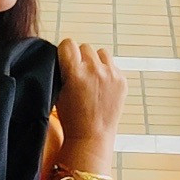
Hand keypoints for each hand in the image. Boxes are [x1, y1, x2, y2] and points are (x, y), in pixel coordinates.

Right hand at [55, 39, 127, 169]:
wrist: (92, 136)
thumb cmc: (71, 117)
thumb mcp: (57, 92)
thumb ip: (62, 70)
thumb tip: (64, 54)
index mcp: (74, 73)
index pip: (68, 43)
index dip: (64, 51)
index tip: (65, 60)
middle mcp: (94, 70)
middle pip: (84, 47)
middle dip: (80, 57)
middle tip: (77, 73)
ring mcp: (111, 75)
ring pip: (100, 52)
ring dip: (94, 61)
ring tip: (90, 77)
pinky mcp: (122, 80)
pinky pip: (112, 64)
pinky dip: (106, 71)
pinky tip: (101, 85)